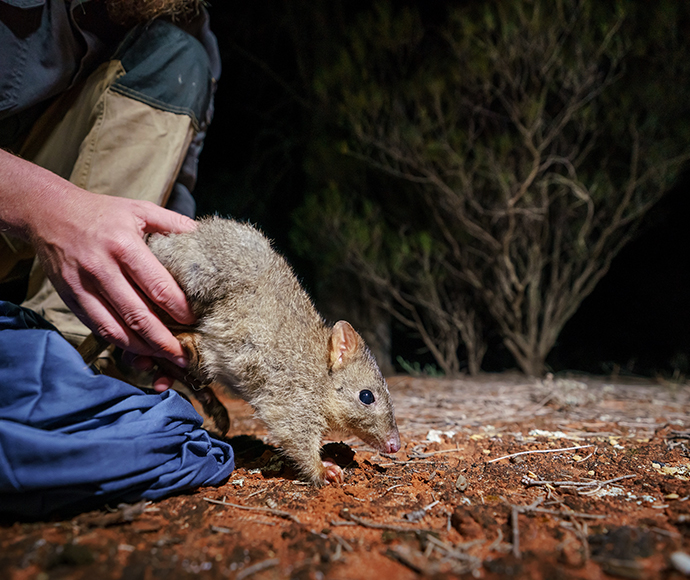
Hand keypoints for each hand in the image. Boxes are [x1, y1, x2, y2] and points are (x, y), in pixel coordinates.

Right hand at [0, 151, 195, 365]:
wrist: (49, 212)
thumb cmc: (103, 213)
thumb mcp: (140, 210)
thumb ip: (174, 223)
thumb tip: (204, 236)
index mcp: (124, 245)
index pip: (157, 286)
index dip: (178, 309)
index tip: (195, 321)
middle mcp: (102, 268)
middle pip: (137, 315)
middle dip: (163, 340)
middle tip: (185, 356)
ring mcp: (83, 286)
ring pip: (115, 328)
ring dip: (142, 349)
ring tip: (165, 358)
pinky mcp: (70, 298)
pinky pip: (97, 328)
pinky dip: (119, 343)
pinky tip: (138, 350)